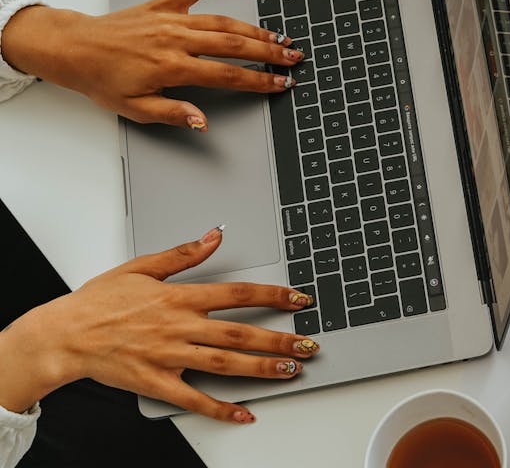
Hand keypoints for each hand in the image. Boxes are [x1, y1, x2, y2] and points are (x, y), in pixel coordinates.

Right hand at [0, 228, 318, 422]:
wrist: (63, 335)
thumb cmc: (98, 301)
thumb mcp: (141, 267)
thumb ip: (184, 254)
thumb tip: (214, 236)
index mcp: (180, 297)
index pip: (238, 294)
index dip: (273, 296)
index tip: (299, 299)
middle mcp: (180, 327)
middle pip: (240, 332)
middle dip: (280, 339)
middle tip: (309, 344)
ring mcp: (170, 356)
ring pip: (226, 364)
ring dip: (262, 368)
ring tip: (291, 371)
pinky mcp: (157, 382)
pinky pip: (195, 399)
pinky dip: (221, 408)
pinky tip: (244, 413)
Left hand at [2, 0, 302, 129]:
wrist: (74, 48)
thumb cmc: (102, 79)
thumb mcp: (135, 109)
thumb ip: (173, 113)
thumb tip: (203, 120)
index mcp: (171, 67)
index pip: (227, 75)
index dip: (259, 81)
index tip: (281, 83)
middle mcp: (176, 40)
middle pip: (234, 45)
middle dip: (269, 52)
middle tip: (293, 57)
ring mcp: (172, 19)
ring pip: (223, 22)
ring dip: (255, 29)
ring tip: (279, 37)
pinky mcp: (164, 4)